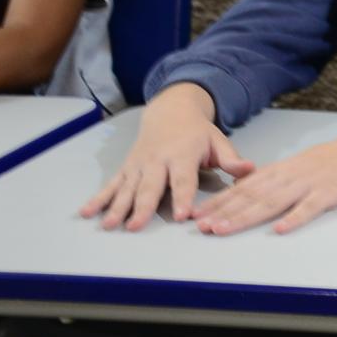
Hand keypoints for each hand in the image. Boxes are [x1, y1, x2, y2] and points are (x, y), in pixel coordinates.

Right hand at [80, 83, 252, 230]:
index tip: (182, 215)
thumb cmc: (197, 132)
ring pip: (127, 188)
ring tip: (110, 225)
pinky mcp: (127, 168)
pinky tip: (87, 212)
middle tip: (137, 226)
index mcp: (183, 154)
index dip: (182, 197)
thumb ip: (231, 158)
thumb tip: (250, 170)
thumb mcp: (218, 140)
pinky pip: (112, 184)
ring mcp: (139, 164)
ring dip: (117, 207)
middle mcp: (158, 160)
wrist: (170, 110)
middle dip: (143, 207)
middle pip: (150, 186)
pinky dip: (99, 198)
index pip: (183, 179)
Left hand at [190, 114, 336, 235]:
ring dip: (245, 217)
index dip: (221, 200)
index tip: (200, 213)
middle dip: (224, 211)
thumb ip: (283, 177)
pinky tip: (280, 230)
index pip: (247, 185)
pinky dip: (295, 218)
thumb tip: (256, 190)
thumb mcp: (309, 163)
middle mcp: (294, 174)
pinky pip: (312, 207)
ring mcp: (313, 183)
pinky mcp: (334, 192)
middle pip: (253, 194)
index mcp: (287, 168)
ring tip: (223, 230)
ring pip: (273, 201)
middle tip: (200, 226)